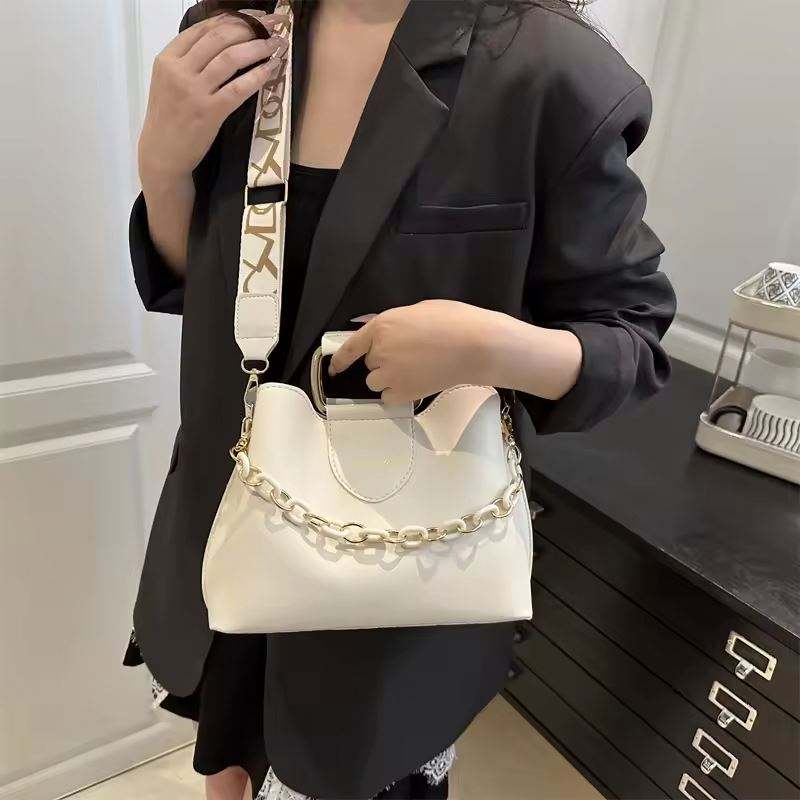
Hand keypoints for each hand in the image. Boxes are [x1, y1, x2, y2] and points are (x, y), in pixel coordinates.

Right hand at [138, 9, 288, 182]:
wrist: (163, 153)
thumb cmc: (169, 118)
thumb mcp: (169, 81)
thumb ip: (189, 60)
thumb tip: (223, 38)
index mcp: (168, 58)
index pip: (203, 28)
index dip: (232, 18)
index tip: (253, 16)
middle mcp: (179, 70)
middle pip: (219, 37)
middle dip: (249, 27)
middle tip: (270, 26)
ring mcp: (194, 91)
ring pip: (230, 58)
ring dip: (258, 47)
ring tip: (276, 44)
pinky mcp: (210, 112)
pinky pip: (239, 88)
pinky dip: (258, 75)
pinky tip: (271, 69)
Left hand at [329, 299, 494, 404]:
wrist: (475, 346)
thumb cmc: (454, 322)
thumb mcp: (418, 310)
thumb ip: (394, 324)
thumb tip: (380, 332)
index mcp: (381, 326)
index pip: (351, 346)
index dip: (340, 360)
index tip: (334, 369)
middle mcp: (379, 351)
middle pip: (370, 364)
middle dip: (384, 361)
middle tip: (411, 355)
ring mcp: (389, 374)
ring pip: (376, 382)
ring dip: (388, 379)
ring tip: (415, 371)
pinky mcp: (402, 393)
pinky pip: (388, 398)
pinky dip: (398, 394)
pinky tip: (416, 383)